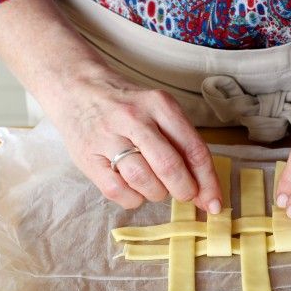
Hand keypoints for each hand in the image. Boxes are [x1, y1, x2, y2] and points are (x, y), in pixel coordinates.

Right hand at [48, 66, 221, 211]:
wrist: (76, 88)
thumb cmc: (128, 106)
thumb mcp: (159, 111)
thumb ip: (183, 145)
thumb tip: (206, 192)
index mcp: (160, 105)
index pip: (194, 150)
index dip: (208, 182)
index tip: (215, 203)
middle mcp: (135, 118)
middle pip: (170, 166)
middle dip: (185, 190)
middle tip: (185, 195)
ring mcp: (108, 137)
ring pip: (144, 181)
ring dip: (157, 194)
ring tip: (156, 187)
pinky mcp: (87, 157)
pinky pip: (119, 191)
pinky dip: (133, 199)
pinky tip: (134, 189)